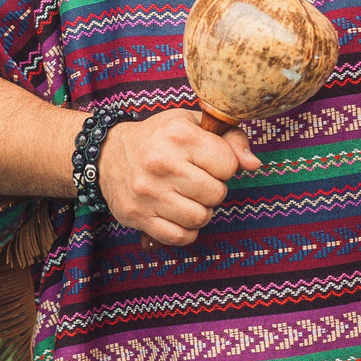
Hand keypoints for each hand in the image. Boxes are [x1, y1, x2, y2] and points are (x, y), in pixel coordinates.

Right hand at [98, 108, 260, 246]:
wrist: (107, 155)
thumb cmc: (158, 138)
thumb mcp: (192, 124)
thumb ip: (230, 139)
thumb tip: (253, 164)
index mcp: (178, 135)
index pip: (228, 165)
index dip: (224, 165)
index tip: (208, 161)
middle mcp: (161, 163)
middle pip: (216, 194)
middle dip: (213, 189)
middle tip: (198, 181)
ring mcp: (148, 192)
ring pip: (200, 218)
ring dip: (201, 211)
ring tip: (188, 197)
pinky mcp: (137, 216)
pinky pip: (180, 237)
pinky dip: (186, 230)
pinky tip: (178, 214)